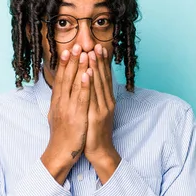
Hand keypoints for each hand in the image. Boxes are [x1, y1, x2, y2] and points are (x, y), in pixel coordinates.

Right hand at [40, 44, 91, 184]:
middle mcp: (60, 103)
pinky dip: (84, 85)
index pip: (60, 79)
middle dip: (71, 61)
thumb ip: (59, 103)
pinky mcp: (77, 117)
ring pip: (74, 85)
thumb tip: (60, 92)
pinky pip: (81, 98)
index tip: (67, 51)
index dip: (64, 65)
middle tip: (74, 45)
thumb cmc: (62, 136)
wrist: (61, 154)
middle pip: (66, 78)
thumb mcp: (57, 116)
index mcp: (56, 103)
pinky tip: (87, 74)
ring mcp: (68, 109)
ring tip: (83, 53)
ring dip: (79, 68)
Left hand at [83, 44, 119, 177]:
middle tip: (96, 44)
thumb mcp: (97, 111)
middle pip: (103, 77)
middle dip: (99, 60)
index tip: (100, 47)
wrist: (99, 151)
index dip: (102, 62)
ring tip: (91, 52)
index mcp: (106, 100)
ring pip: (98, 84)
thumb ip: (96, 98)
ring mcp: (102, 108)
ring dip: (95, 67)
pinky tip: (89, 73)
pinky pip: (92, 96)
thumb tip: (92, 84)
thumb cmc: (95, 131)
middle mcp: (106, 102)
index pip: (105, 77)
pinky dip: (91, 84)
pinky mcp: (96, 116)